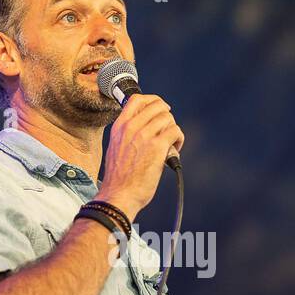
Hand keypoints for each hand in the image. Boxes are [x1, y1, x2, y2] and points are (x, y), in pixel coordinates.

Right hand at [98, 93, 183, 219]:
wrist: (119, 195)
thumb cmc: (118, 178)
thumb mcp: (116, 148)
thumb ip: (127, 134)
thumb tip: (146, 127)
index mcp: (120, 127)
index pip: (137, 99)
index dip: (153, 101)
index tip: (160, 109)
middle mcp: (131, 127)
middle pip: (157, 106)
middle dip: (166, 117)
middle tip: (167, 130)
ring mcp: (144, 136)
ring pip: (168, 118)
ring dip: (173, 130)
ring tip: (170, 145)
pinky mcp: (157, 147)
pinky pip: (175, 131)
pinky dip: (179, 140)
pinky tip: (174, 151)